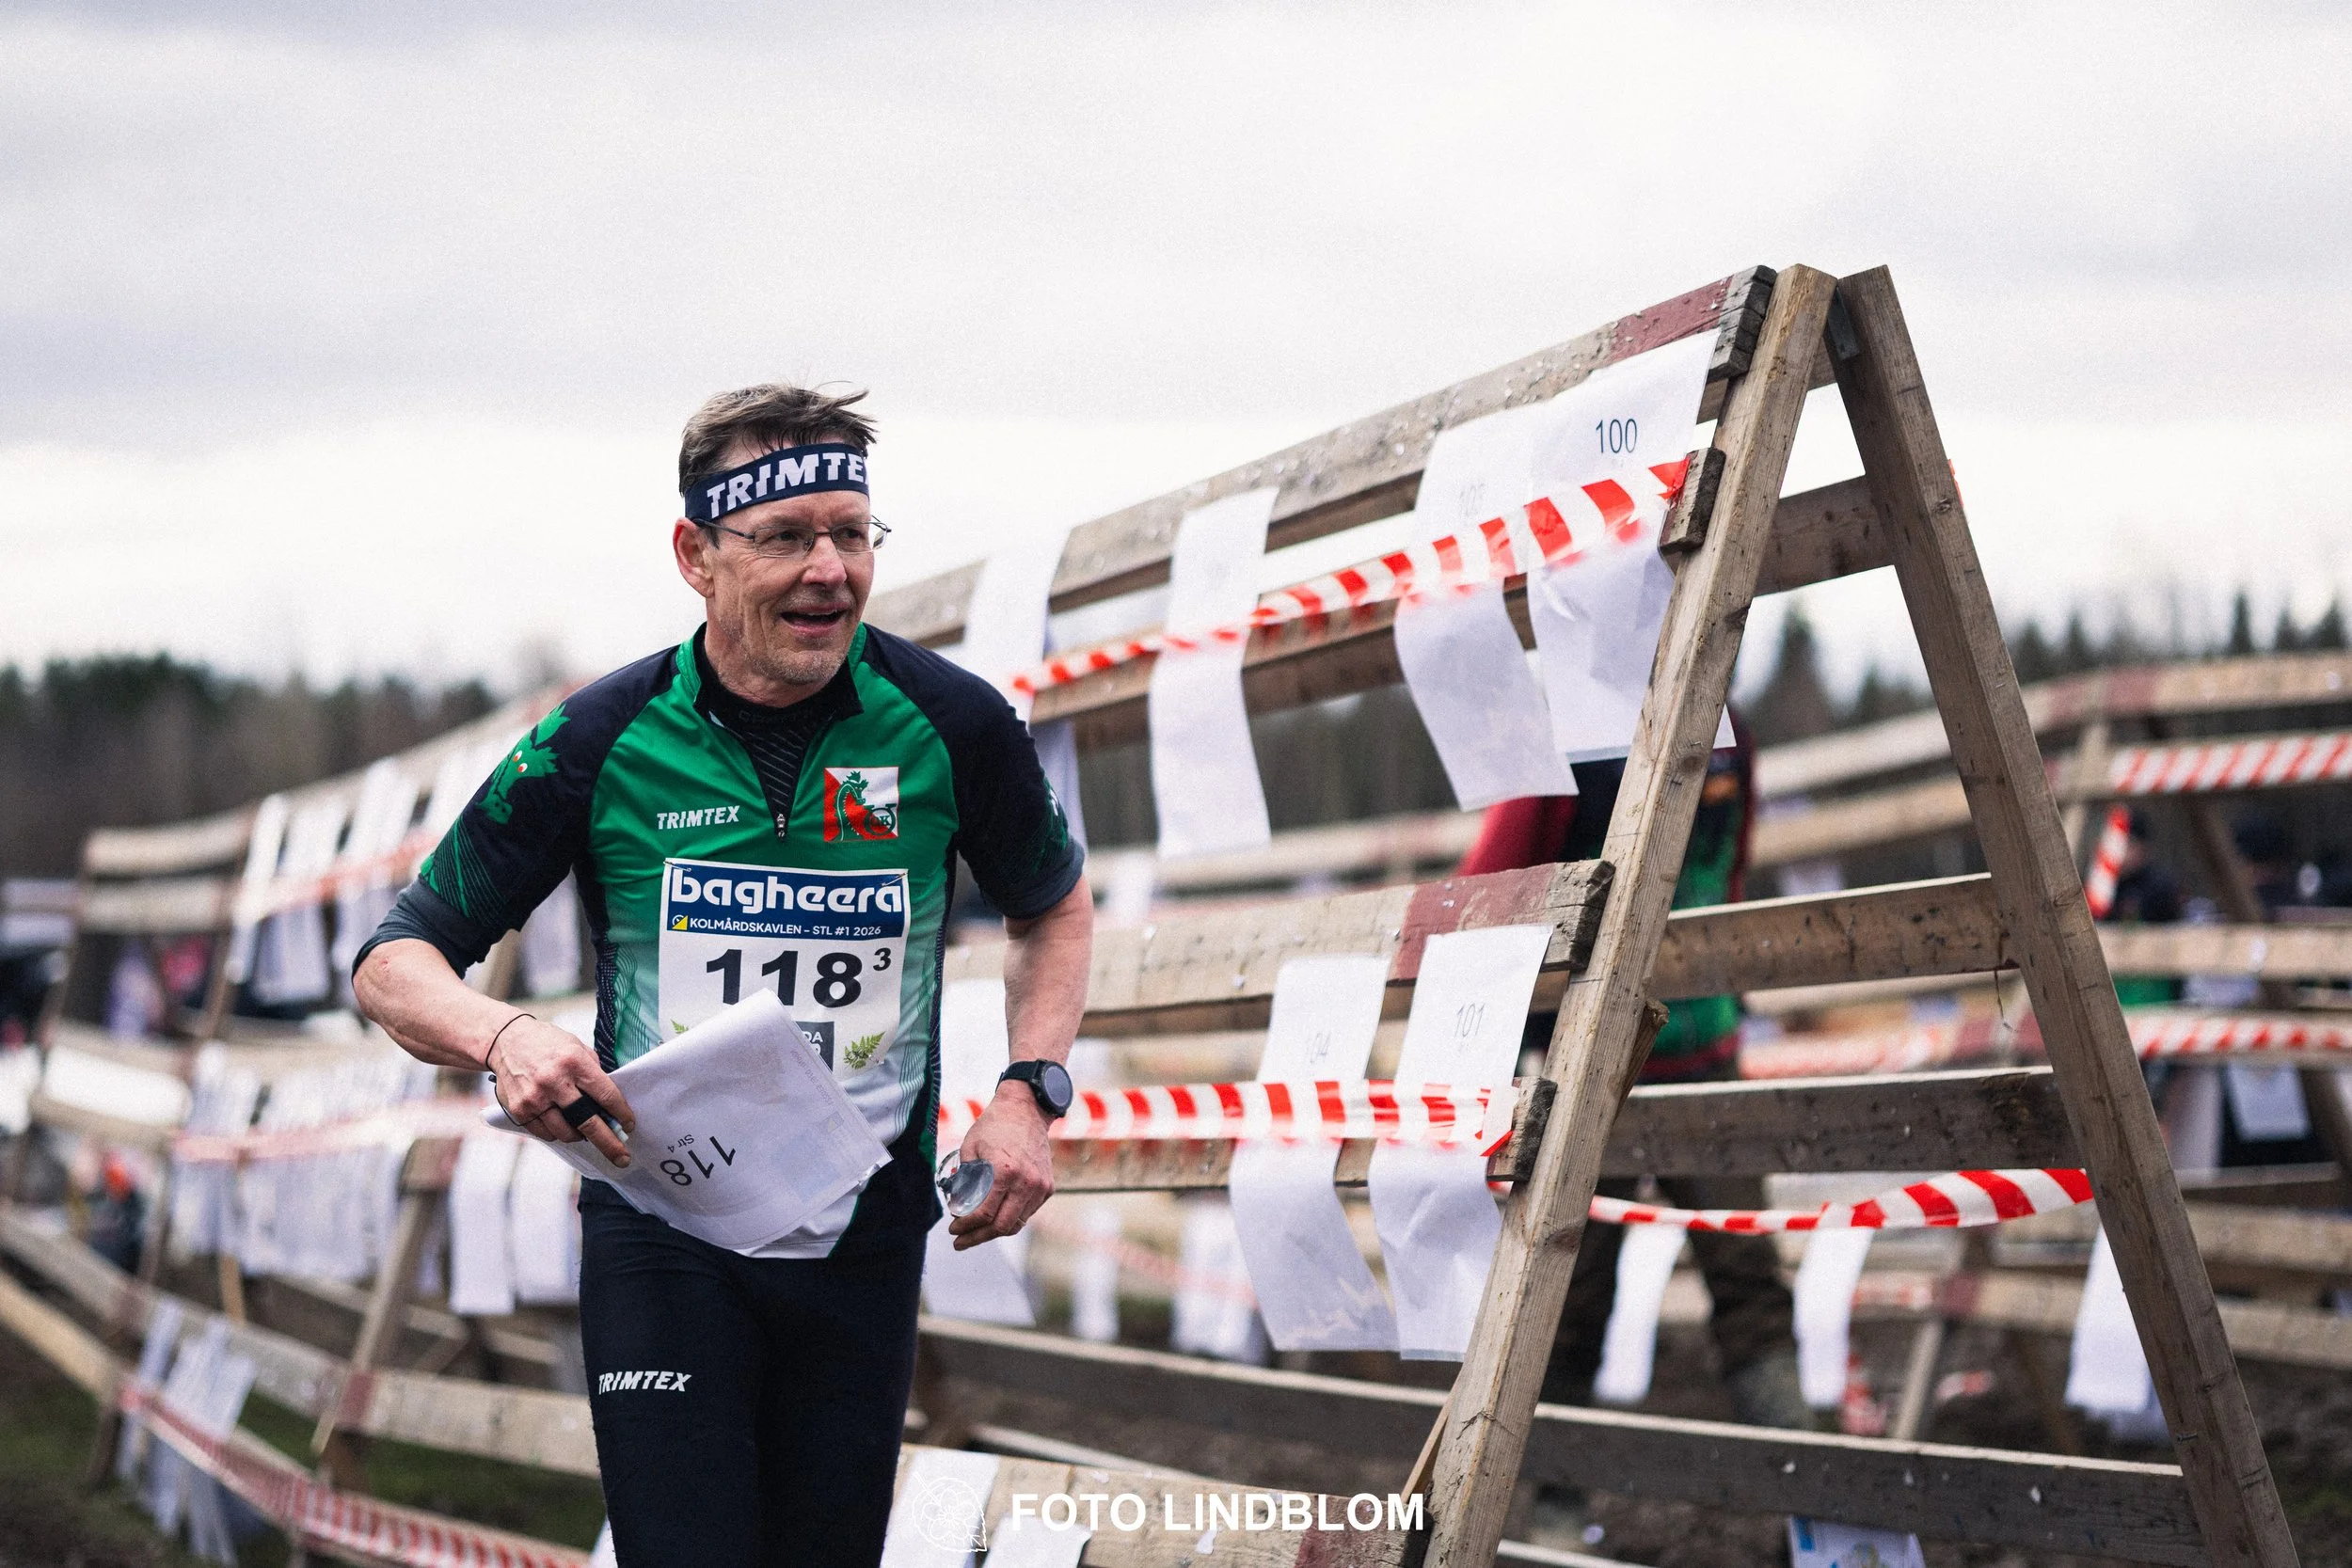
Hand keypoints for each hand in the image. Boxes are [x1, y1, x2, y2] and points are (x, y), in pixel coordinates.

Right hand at [487, 1016, 635, 1166]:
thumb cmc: (547, 1043)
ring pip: (565, 1133)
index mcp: (574, 1062)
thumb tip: (610, 1103)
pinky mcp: (519, 1110)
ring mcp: (534, 1098)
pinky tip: (562, 1124)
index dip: (621, 1114)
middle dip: (608, 1143)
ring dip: (580, 1136)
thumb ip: (593, 1073)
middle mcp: (554, 1082)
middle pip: (587, 1122)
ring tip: (585, 1131)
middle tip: (622, 1157)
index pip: (605, 1095)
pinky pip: (545, 1133)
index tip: (629, 1125)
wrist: (506, 1040)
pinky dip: (558, 1133)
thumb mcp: (577, 1047)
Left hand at [947, 1082, 1054, 1249]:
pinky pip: (1026, 1213)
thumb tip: (959, 1208)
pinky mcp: (1047, 1187)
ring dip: (994, 1231)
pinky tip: (995, 1216)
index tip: (953, 1229)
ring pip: (1016, 1223)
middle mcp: (1026, 1182)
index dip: (965, 1226)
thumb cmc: (994, 1126)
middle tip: (961, 1241)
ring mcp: (1040, 1186)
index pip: (983, 1213)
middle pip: (1001, 1226)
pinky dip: (1009, 1218)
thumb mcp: (970, 1148)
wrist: (1026, 1110)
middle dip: (978, 1237)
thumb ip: (964, 1181)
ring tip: (975, 1232)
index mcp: (1004, 1171)